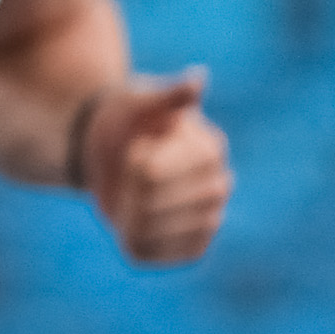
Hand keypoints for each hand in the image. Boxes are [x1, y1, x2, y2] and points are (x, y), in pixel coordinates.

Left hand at [84, 68, 229, 266]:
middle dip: (124, 188)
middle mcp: (217, 187)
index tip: (134, 148)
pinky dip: (130, 240)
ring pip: (148, 234)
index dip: (130, 164)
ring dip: (123, 215)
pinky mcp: (191, 247)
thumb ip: (168, 95)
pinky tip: (132, 220)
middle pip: (149, 205)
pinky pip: (151, 255)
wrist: (116, 146)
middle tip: (127, 171)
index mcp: (210, 150)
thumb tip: (198, 78)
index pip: (151, 175)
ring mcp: (208, 220)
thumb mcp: (138, 99)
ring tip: (128, 194)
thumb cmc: (128, 118)